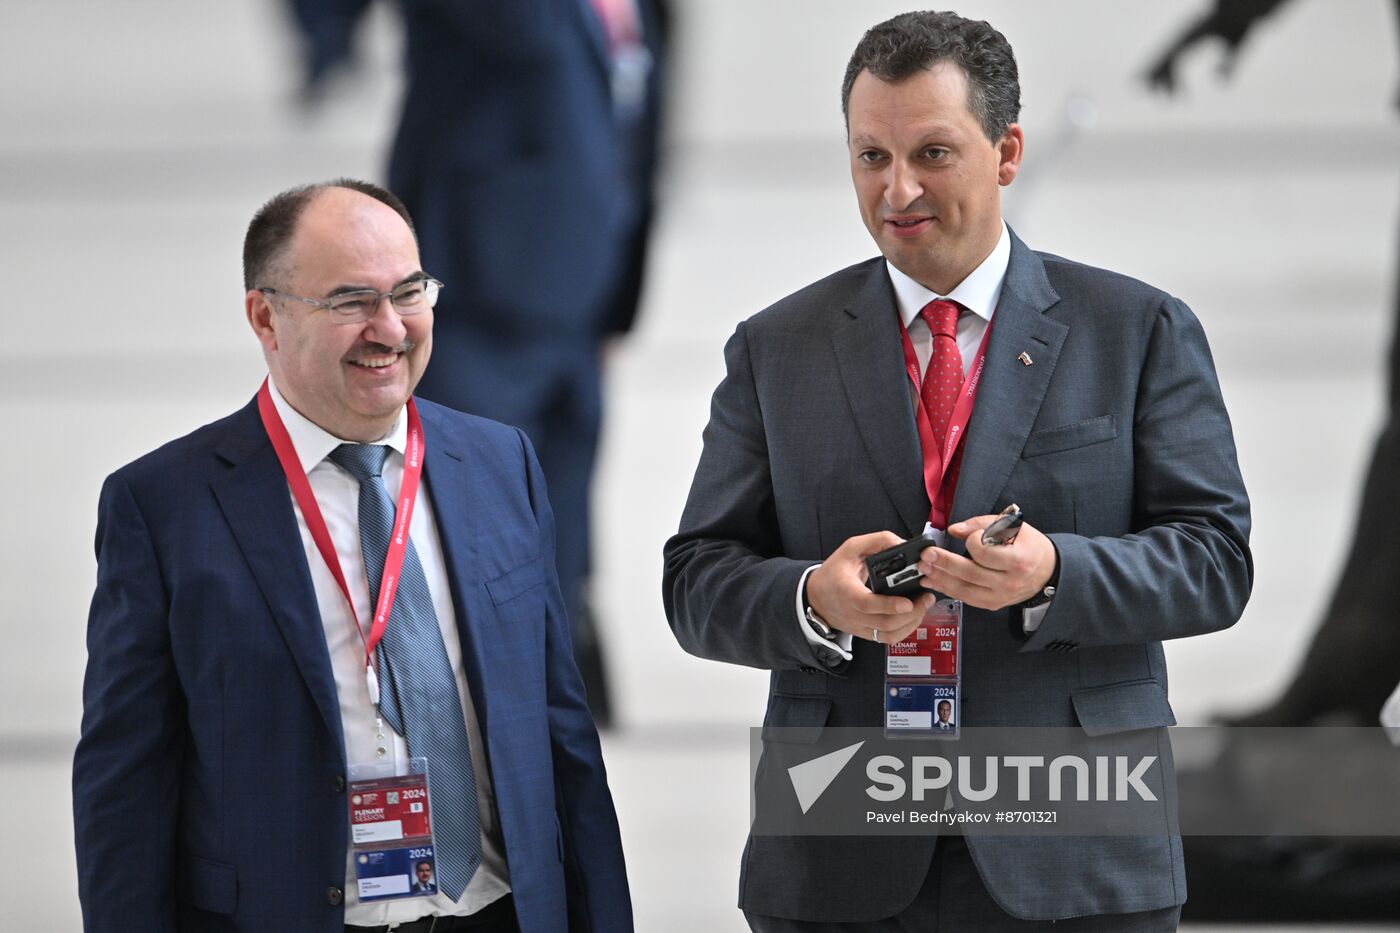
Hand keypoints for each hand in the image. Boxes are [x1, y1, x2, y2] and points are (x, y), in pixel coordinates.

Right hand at [807, 532, 934, 644]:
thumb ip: (877, 541)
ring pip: (889, 634)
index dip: (889, 605)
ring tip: (923, 606)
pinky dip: (905, 630)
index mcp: (846, 590)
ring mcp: (859, 626)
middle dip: (911, 613)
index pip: (866, 603)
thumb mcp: (851, 548)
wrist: (816, 597)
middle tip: (926, 597)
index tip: (908, 601)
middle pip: (885, 623)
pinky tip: (914, 616)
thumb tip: (902, 543)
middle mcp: (852, 613)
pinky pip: (887, 639)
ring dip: (911, 622)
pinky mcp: (865, 633)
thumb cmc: (834, 571)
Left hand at [917, 515, 1057, 610]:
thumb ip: (981, 524)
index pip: (986, 553)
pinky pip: (966, 598)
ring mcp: (1001, 596)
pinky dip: (947, 589)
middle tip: (926, 554)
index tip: (970, 536)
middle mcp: (1010, 582)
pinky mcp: (992, 604)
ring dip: (940, 579)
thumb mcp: (1012, 525)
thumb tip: (954, 530)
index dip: (973, 542)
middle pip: (970, 573)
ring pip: (964, 590)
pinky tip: (933, 580)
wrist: (1046, 572)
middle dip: (944, 563)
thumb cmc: (1028, 545)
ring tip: (924, 568)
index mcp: (1018, 560)